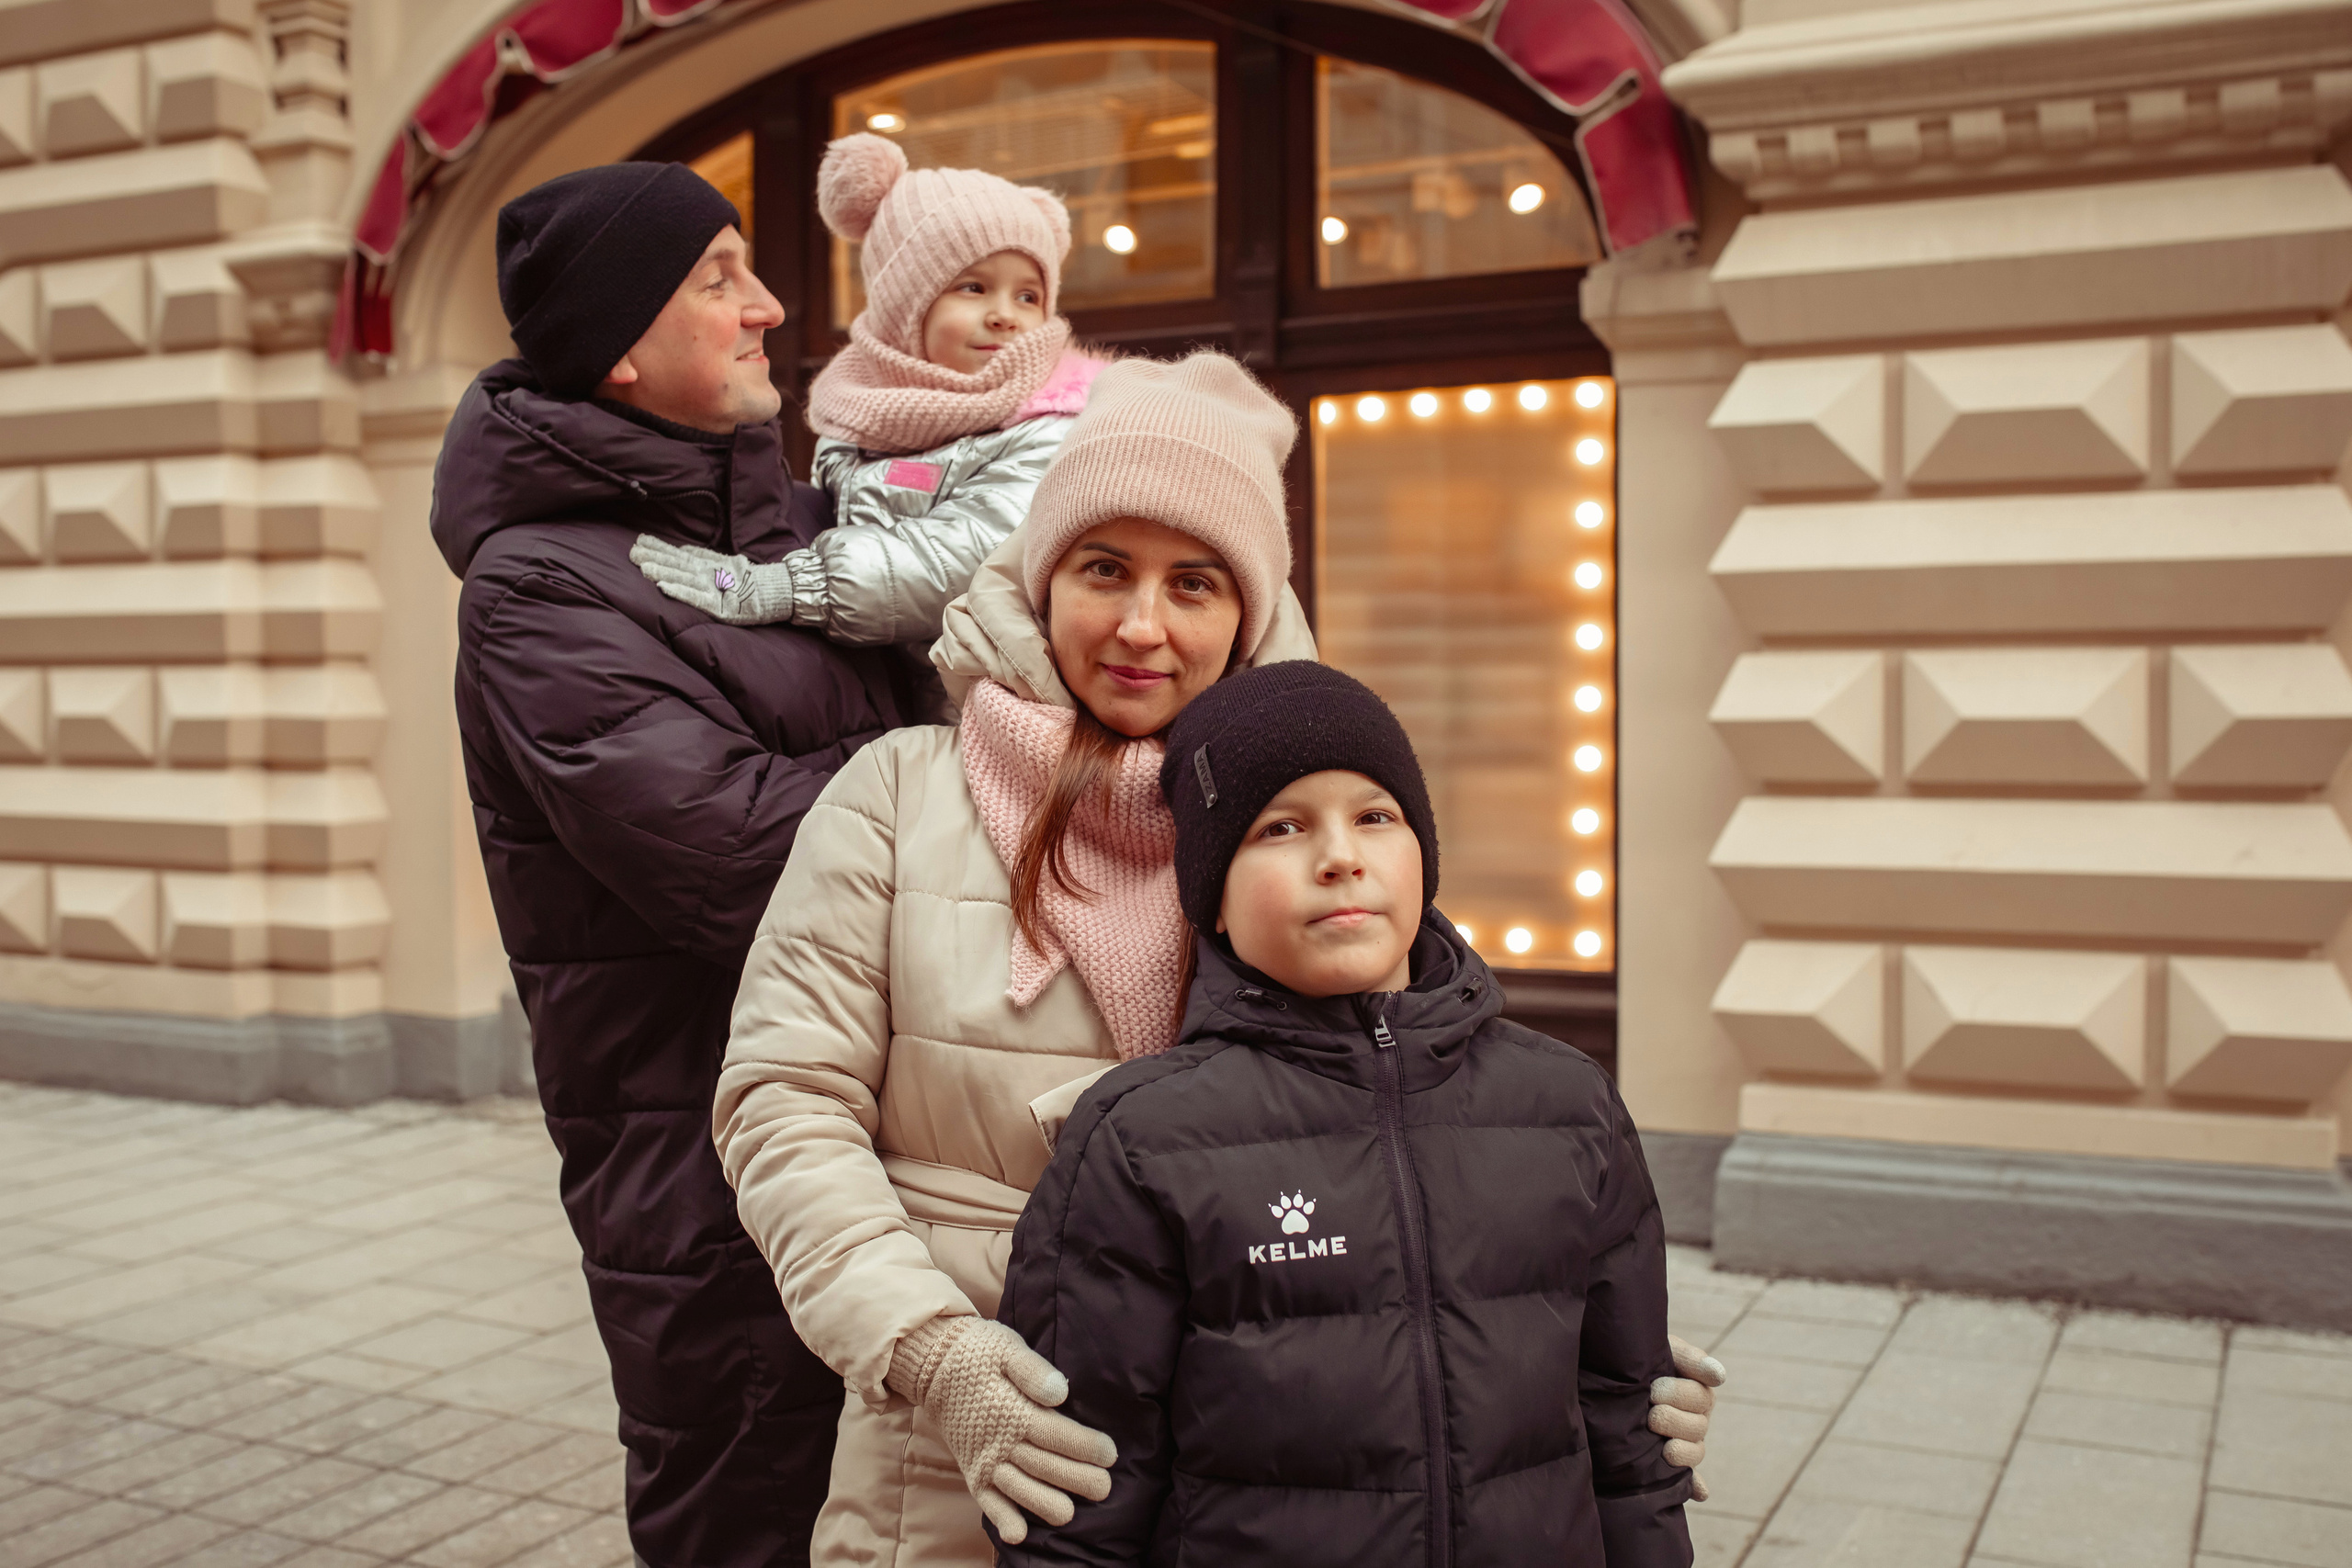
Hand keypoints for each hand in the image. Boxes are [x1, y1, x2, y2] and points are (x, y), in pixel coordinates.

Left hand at [630, 534, 795, 624]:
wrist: (775, 593)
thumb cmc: (748, 581)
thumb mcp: (723, 564)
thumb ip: (701, 556)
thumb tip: (680, 548)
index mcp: (706, 565)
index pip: (678, 554)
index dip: (659, 546)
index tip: (639, 539)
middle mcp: (707, 573)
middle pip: (677, 563)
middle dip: (654, 557)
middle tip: (632, 551)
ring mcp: (712, 588)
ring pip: (683, 577)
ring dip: (662, 570)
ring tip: (642, 566)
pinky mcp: (718, 606)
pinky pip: (696, 598)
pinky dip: (680, 591)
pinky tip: (663, 587)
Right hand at [888, 1316, 1116, 1543]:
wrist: (934, 1365)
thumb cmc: (980, 1353)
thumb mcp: (1007, 1348)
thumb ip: (1033, 1370)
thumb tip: (1061, 1393)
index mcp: (1013, 1410)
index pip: (1056, 1434)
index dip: (1085, 1446)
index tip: (1110, 1454)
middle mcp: (999, 1440)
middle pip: (1043, 1465)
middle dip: (1076, 1479)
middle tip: (1104, 1488)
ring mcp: (984, 1460)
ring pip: (1018, 1488)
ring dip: (1044, 1503)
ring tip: (1069, 1514)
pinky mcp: (973, 1471)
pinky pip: (987, 1500)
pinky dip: (1001, 1518)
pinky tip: (1018, 1535)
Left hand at [1650, 1334, 1725, 1501]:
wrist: (1617, 1370)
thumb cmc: (1643, 1356)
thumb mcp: (1665, 1348)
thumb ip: (1691, 1359)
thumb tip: (1719, 1376)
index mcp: (1698, 1391)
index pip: (1700, 1398)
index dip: (1679, 1395)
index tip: (1655, 1389)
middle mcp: (1697, 1417)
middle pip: (1698, 1426)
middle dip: (1671, 1417)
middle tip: (1649, 1410)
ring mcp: (1688, 1439)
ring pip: (1696, 1451)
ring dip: (1680, 1449)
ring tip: (1660, 1442)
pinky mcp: (1675, 1458)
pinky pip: (1692, 1478)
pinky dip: (1697, 1485)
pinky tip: (1700, 1493)